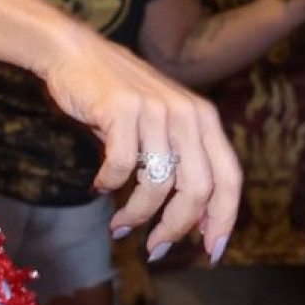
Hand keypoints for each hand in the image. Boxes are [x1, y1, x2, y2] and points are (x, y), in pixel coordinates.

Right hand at [38, 24, 242, 257]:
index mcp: (204, 119)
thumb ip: (182, 161)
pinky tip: (99, 186)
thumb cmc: (117, 99)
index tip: (211, 251)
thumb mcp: (162, 124)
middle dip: (177, 227)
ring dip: (138, 215)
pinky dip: (108, 184)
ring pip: (158, 183)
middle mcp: (188, 113)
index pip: (229, 178)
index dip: (224, 219)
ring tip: (120, 226)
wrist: (75, 52)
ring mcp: (156, 110)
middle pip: (198, 189)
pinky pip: (121, 165)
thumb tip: (193, 221)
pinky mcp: (122, 108)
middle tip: (155, 248)